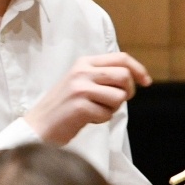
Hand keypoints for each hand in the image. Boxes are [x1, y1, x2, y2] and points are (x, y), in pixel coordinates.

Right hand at [23, 53, 150, 144]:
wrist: (38, 126)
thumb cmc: (63, 108)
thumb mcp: (80, 82)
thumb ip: (102, 76)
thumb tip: (133, 78)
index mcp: (84, 63)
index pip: (121, 58)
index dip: (138, 69)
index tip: (146, 82)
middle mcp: (81, 72)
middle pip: (124, 76)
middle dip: (127, 92)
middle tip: (116, 102)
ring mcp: (79, 88)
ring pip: (119, 96)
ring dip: (113, 108)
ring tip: (97, 111)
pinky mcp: (79, 106)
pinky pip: (107, 113)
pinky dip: (101, 119)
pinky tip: (87, 119)